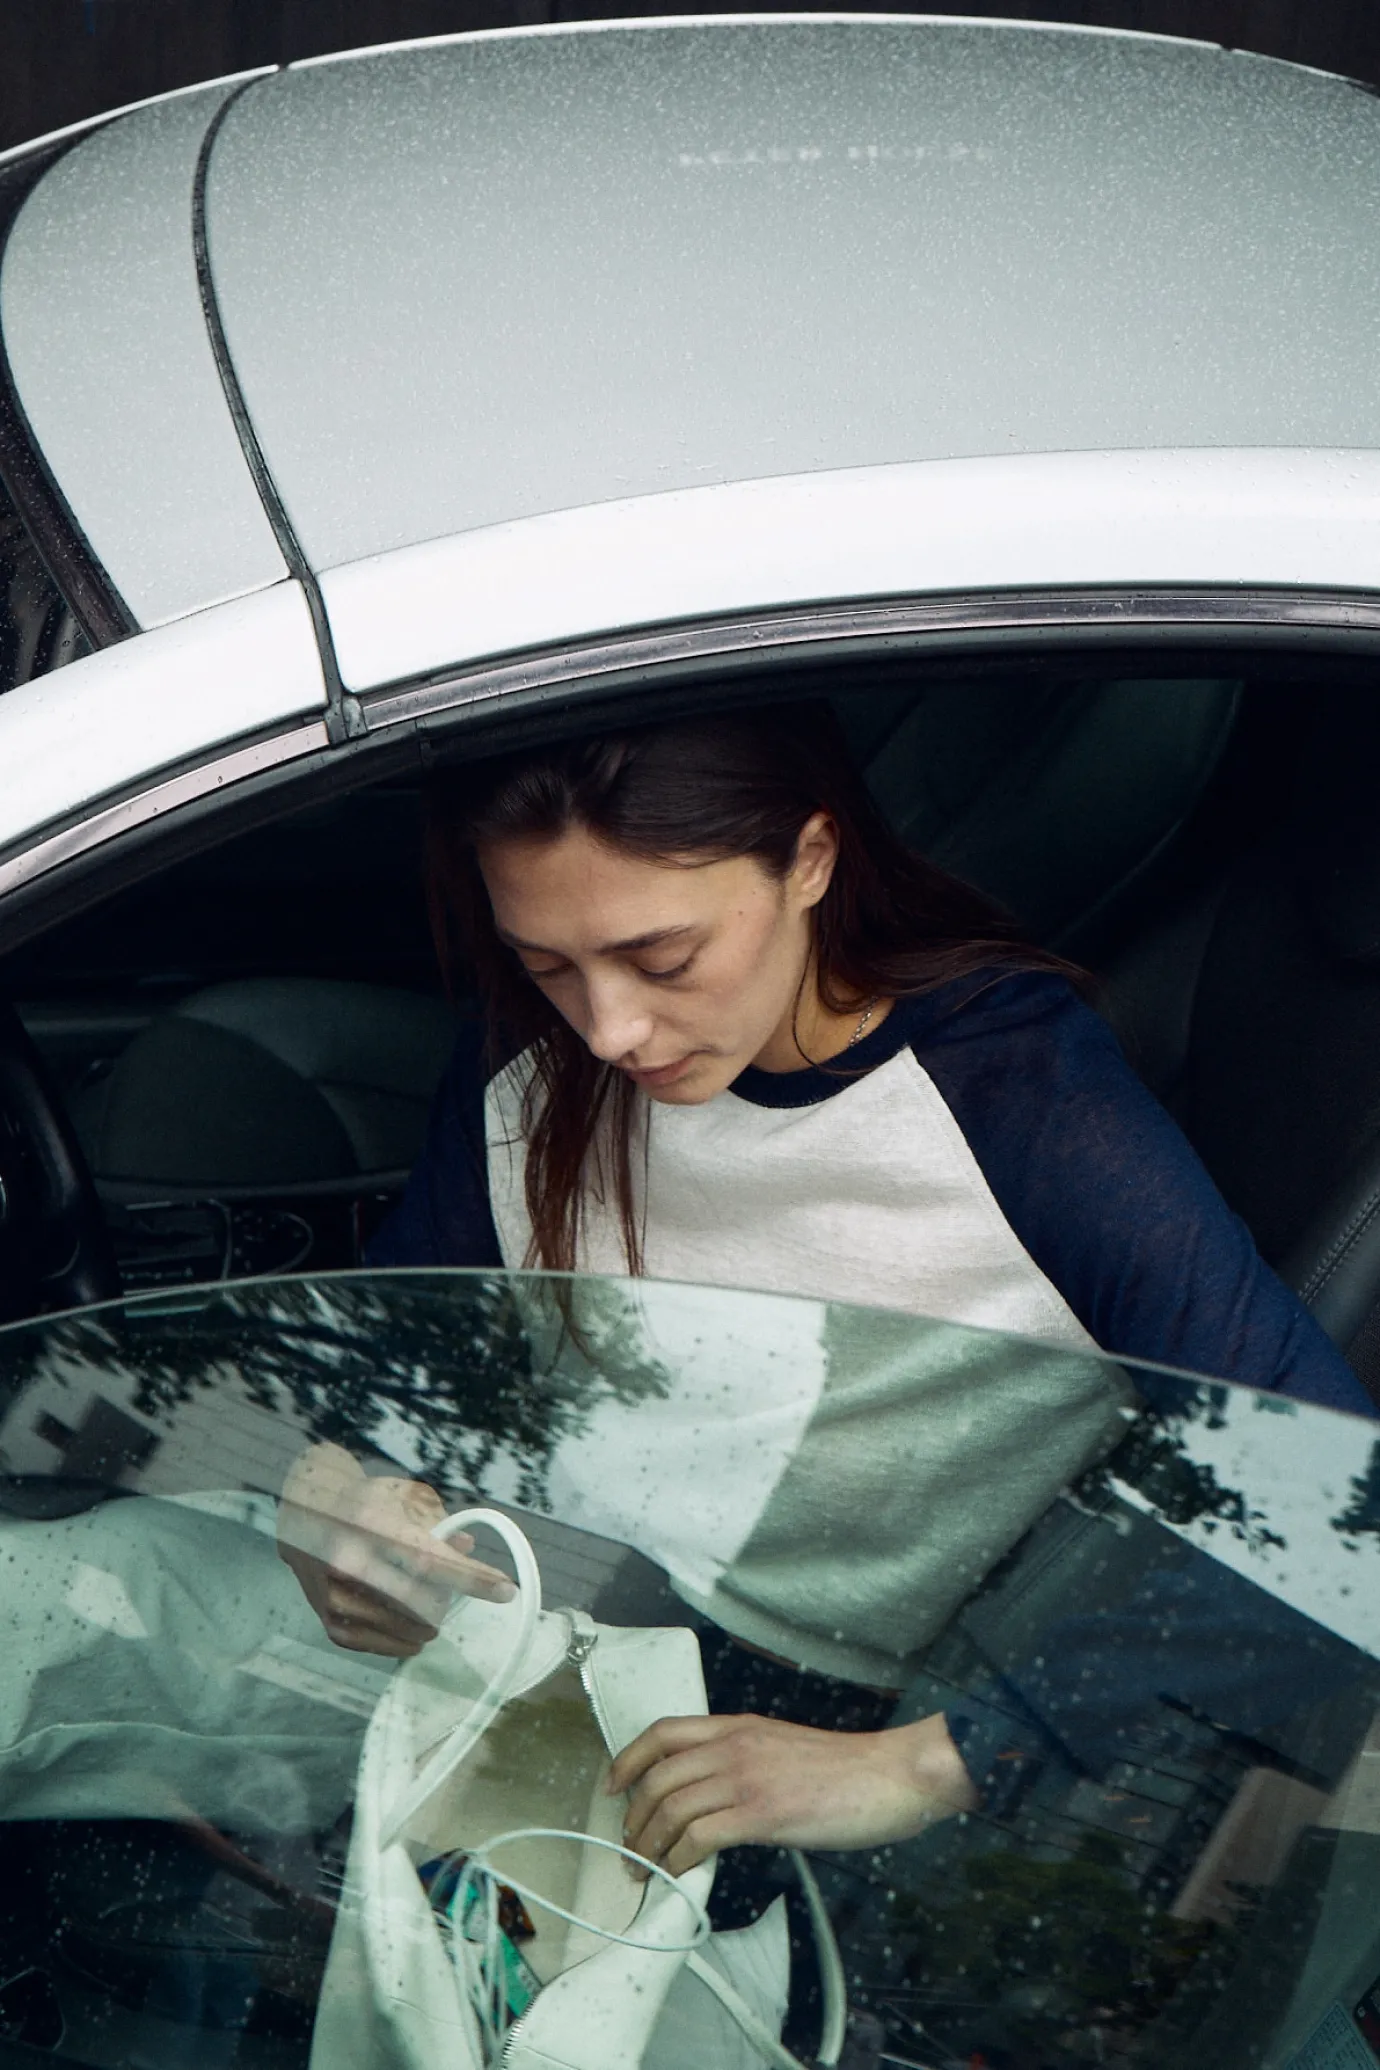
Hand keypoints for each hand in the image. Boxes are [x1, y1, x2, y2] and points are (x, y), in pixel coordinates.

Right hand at [277, 1443, 514, 1655]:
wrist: (303, 1518)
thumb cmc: (364, 1503)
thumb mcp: (401, 1497)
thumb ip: (437, 1522)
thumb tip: (467, 1547)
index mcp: (370, 1524)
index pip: (429, 1559)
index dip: (470, 1578)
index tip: (506, 1590)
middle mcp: (348, 1563)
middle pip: (422, 1603)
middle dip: (447, 1601)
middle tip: (447, 1591)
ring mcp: (336, 1598)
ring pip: (407, 1629)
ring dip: (428, 1621)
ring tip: (424, 1601)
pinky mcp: (330, 1623)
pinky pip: (382, 1645)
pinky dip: (403, 1638)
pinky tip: (409, 1625)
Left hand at [607, 1710, 977, 1876]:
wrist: (888, 1775)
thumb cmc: (843, 1769)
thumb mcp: (781, 1747)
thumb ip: (743, 1760)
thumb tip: (711, 1797)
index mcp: (736, 1726)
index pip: (663, 1731)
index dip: (628, 1758)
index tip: (612, 1787)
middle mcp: (733, 1745)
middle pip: (657, 1776)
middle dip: (632, 1818)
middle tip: (629, 1850)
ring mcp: (746, 1778)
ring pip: (671, 1809)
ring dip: (649, 1846)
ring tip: (646, 1871)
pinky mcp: (762, 1814)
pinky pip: (699, 1837)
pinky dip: (679, 1860)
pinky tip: (680, 1875)